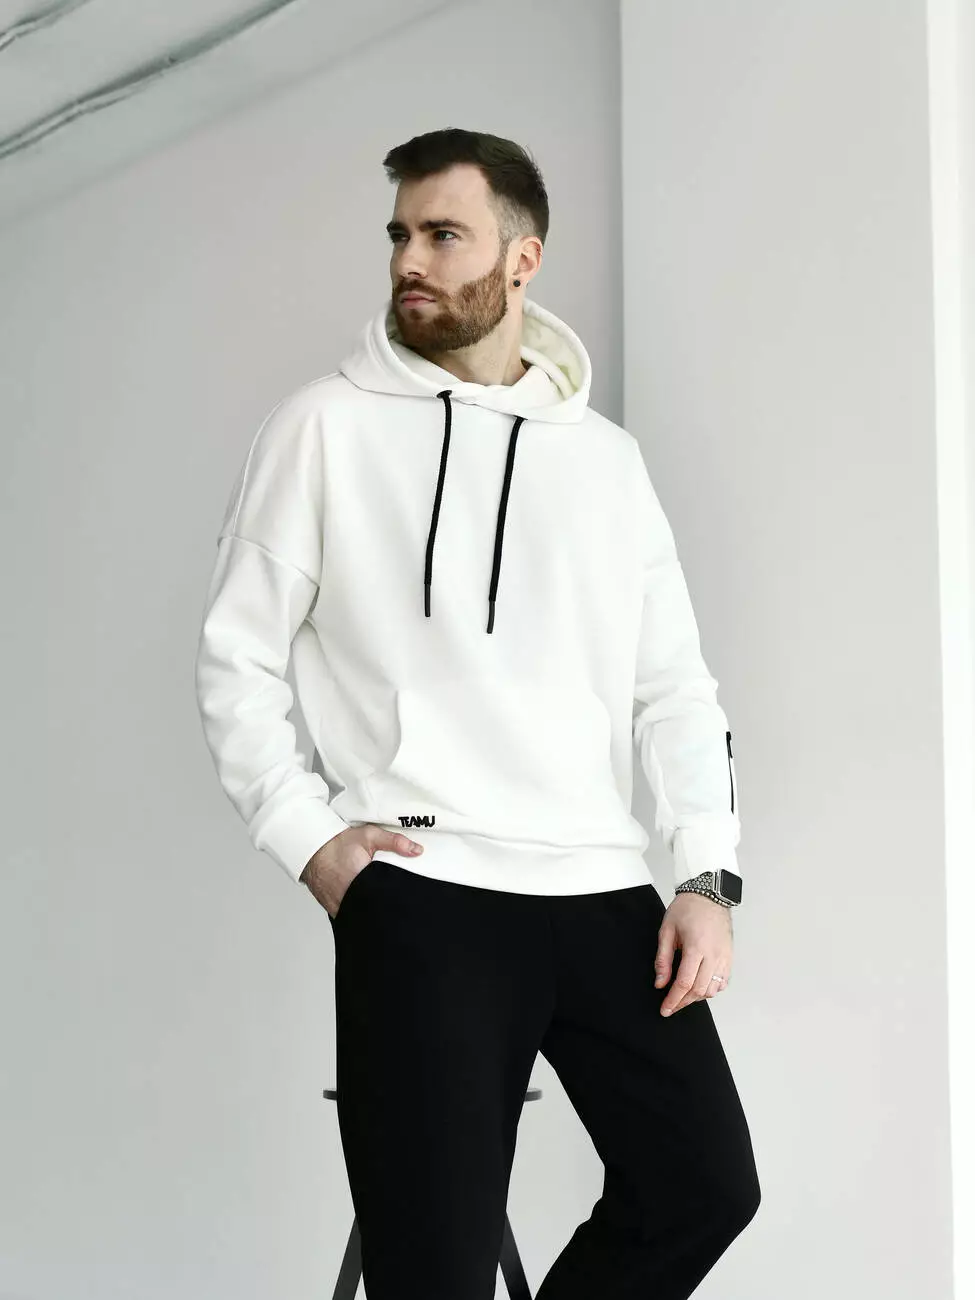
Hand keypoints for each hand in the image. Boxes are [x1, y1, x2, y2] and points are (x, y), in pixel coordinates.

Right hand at [299, 825, 424, 918]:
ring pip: (364, 915)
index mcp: (360, 880)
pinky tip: (367, 904)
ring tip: (382, 902)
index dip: (396, 898)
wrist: (312, 849)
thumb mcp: (369, 836)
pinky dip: (360, 911)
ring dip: (372, 909)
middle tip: (395, 899)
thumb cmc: (337, 843)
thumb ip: (394, 842)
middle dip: (386, 905)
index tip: (405, 897)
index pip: (385, 897)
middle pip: (376, 909)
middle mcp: (348, 897)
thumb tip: (417, 851)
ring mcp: (340, 907)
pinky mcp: (336, 911)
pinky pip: (352, 915)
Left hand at [655, 891, 733, 1016]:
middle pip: (700, 991)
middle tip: (671, 1006)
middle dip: (683, 1002)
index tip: (665, 1009)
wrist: (709, 895)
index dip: (674, 1000)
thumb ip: (663, 960)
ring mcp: (724, 957)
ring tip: (684, 995)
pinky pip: (723, 982)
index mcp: (697, 947)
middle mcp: (714, 955)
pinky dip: (712, 989)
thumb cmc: (687, 908)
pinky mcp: (730, 957)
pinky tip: (700, 986)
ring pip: (713, 989)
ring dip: (697, 997)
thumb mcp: (667, 931)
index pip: (685, 983)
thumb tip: (660, 983)